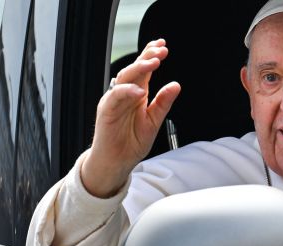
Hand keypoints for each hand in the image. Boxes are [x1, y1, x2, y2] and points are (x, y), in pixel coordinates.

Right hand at [81, 39, 180, 197]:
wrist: (117, 161)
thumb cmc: (132, 142)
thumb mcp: (154, 121)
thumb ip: (164, 103)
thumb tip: (176, 85)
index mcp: (137, 94)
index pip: (144, 69)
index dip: (152, 56)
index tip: (163, 46)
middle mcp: (125, 94)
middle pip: (135, 69)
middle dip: (147, 57)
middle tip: (161, 50)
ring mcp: (115, 101)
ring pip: (124, 78)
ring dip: (139, 68)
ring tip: (153, 63)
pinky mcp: (107, 111)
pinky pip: (115, 97)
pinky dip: (127, 92)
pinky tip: (139, 90)